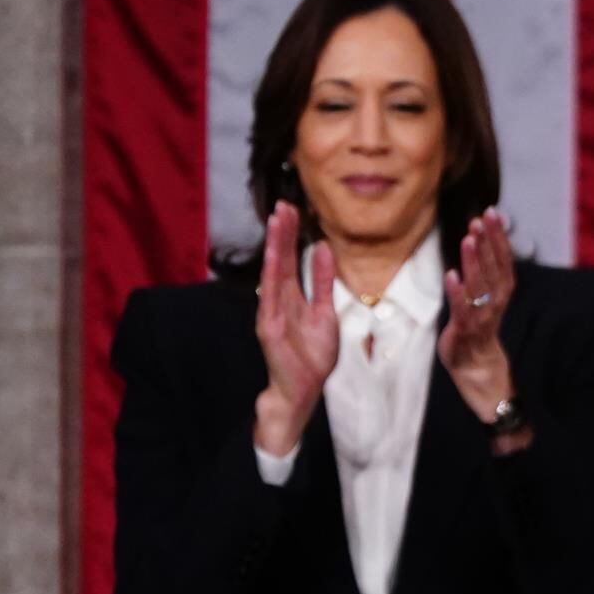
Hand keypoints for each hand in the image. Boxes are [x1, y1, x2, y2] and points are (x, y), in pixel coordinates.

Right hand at [252, 202, 337, 455]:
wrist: (302, 389)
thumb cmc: (312, 355)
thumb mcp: (325, 312)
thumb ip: (323, 282)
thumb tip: (325, 249)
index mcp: (292, 296)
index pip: (291, 260)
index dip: (292, 235)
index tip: (293, 210)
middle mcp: (278, 300)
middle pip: (280, 260)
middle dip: (282, 233)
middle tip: (284, 204)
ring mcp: (271, 312)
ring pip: (274, 273)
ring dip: (275, 247)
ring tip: (277, 222)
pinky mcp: (268, 328)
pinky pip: (271, 297)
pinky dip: (273, 276)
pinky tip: (275, 257)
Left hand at [439, 208, 519, 429]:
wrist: (477, 367)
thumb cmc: (477, 327)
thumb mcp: (483, 296)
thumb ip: (483, 270)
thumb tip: (478, 238)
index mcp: (501, 292)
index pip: (502, 259)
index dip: (498, 237)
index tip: (492, 214)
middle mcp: (495, 302)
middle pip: (494, 267)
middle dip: (488, 242)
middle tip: (481, 218)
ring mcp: (481, 316)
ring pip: (480, 285)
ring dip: (474, 261)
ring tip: (468, 238)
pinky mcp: (465, 330)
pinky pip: (462, 309)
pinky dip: (457, 292)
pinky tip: (451, 275)